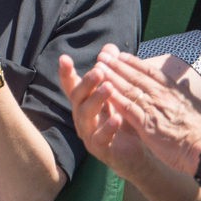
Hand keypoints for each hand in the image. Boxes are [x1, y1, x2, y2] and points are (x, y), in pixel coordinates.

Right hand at [59, 46, 154, 180]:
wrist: (135, 153)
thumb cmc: (123, 121)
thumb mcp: (118, 94)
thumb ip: (112, 71)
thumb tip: (109, 47)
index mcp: (85, 103)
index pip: (72, 86)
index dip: (66, 73)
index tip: (64, 58)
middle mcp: (82, 117)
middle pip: (77, 98)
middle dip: (86, 83)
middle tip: (99, 70)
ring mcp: (88, 134)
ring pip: (85, 116)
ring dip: (96, 100)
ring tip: (109, 88)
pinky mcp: (100, 149)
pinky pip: (100, 138)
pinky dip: (108, 127)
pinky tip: (117, 118)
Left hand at [92, 48, 200, 175]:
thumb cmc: (200, 131)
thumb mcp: (192, 107)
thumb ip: (183, 95)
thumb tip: (186, 84)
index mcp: (172, 90)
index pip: (149, 72)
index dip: (133, 62)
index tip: (121, 55)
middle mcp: (161, 95)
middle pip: (135, 76)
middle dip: (117, 64)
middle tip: (103, 54)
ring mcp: (153, 108)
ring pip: (128, 89)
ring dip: (111, 77)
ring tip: (98, 67)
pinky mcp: (147, 124)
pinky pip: (127, 108)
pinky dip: (115, 98)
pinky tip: (104, 91)